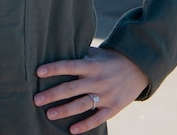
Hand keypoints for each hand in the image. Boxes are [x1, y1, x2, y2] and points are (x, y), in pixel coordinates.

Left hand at [34, 46, 148, 133]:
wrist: (140, 68)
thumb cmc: (111, 60)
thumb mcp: (97, 54)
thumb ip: (80, 56)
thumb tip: (57, 51)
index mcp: (92, 65)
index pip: (70, 66)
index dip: (54, 69)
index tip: (38, 72)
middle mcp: (98, 80)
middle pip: (72, 88)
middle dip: (53, 94)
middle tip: (36, 100)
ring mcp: (106, 94)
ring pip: (82, 104)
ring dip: (65, 110)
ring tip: (49, 114)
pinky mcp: (114, 106)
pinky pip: (98, 118)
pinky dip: (85, 125)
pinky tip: (72, 130)